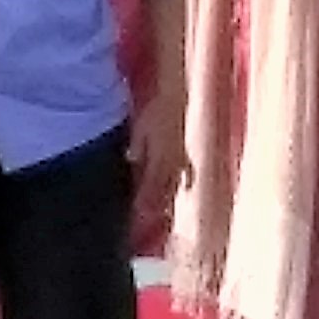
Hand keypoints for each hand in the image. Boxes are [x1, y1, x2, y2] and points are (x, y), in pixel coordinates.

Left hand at [128, 94, 188, 215]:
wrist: (174, 98)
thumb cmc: (155, 112)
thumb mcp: (141, 128)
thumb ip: (137, 145)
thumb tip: (131, 158)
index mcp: (160, 154)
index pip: (152, 183)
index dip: (146, 199)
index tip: (138, 211)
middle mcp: (172, 159)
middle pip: (164, 188)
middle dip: (156, 205)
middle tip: (147, 219)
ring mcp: (180, 156)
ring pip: (175, 183)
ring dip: (169, 197)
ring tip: (164, 212)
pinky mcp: (184, 151)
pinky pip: (187, 170)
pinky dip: (187, 180)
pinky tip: (187, 188)